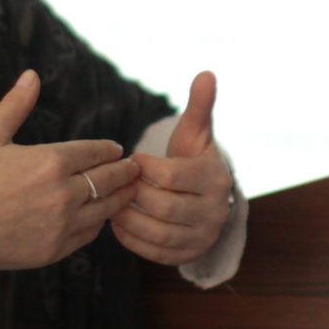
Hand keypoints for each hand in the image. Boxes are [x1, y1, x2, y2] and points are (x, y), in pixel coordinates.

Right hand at [0, 71, 141, 271]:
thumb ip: (16, 105)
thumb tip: (32, 75)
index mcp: (50, 161)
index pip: (95, 152)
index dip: (110, 149)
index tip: (118, 149)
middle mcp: (63, 193)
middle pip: (108, 180)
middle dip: (125, 172)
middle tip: (135, 169)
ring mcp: (62, 224)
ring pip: (105, 209)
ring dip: (119, 198)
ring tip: (128, 192)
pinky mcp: (55, 249)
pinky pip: (89, 235)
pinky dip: (98, 224)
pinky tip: (99, 218)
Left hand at [114, 71, 233, 267]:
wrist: (204, 197)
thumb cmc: (192, 159)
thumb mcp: (196, 133)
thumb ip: (199, 105)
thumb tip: (206, 73)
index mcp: (215, 178)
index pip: (171, 174)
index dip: (144, 167)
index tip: (133, 160)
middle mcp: (215, 211)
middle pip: (162, 205)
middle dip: (133, 193)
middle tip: (118, 183)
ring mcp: (203, 236)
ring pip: (157, 233)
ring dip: (128, 217)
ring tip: (113, 202)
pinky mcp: (188, 255)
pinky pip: (154, 252)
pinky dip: (131, 238)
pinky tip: (118, 223)